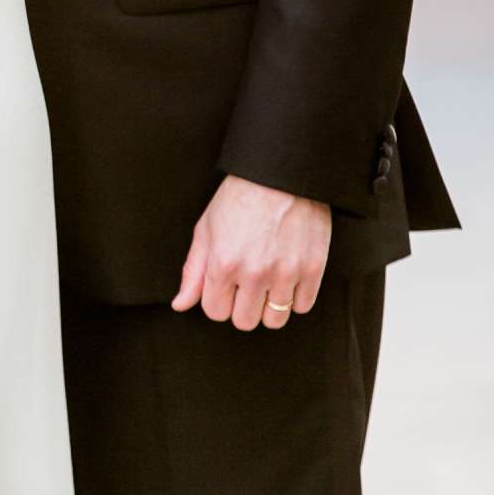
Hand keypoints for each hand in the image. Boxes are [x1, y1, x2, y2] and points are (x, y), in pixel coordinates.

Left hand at [172, 173, 329, 328]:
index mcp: (223, 264)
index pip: (216, 312)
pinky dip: (295, 296)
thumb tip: (181, 304)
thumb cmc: (240, 197)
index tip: (226, 284)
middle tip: (247, 282)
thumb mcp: (206, 229)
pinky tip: (288, 275)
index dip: (218, 299)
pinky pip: (302, 307)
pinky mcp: (313, 269)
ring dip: (269, 305)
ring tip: (268, 281)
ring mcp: (286, 273)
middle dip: (243, 305)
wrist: (280, 173)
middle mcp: (254, 273)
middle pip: (245, 321)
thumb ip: (193, 271)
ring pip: (274, 320)